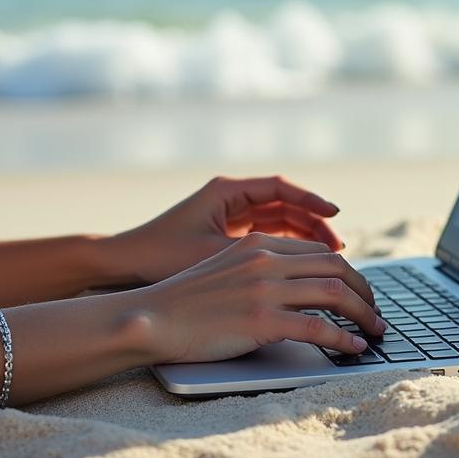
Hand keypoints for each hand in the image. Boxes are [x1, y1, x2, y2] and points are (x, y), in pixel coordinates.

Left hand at [100, 175, 343, 285]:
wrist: (119, 266)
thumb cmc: (159, 257)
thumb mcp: (210, 254)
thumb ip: (252, 257)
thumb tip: (295, 268)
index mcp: (227, 192)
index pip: (280, 188)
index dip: (311, 201)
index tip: (335, 213)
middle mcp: (230, 199)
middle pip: (285, 206)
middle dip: (314, 224)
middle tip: (339, 246)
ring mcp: (228, 217)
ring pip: (278, 223)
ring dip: (304, 239)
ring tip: (330, 260)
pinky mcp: (225, 237)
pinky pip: (267, 238)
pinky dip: (287, 250)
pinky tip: (304, 269)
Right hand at [134, 231, 384, 363]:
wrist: (152, 316)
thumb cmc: (185, 300)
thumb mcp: (226, 266)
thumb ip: (260, 266)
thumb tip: (296, 283)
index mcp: (259, 243)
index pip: (318, 252)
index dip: (346, 271)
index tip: (358, 290)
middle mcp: (267, 260)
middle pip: (336, 266)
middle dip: (365, 290)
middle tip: (375, 311)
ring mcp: (266, 289)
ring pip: (335, 294)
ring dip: (364, 314)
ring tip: (375, 330)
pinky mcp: (262, 321)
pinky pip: (318, 329)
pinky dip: (344, 339)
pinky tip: (354, 348)